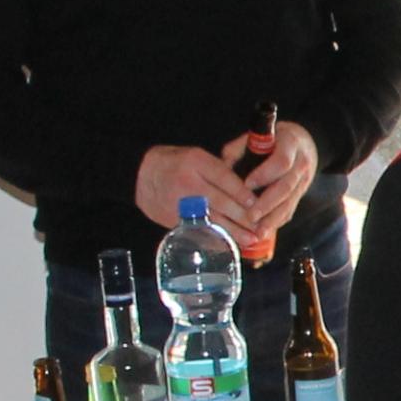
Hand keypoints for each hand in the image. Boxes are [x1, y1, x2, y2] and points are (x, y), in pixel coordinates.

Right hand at [133, 141, 258, 234]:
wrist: (140, 175)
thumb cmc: (174, 163)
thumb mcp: (196, 156)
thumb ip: (219, 170)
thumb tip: (247, 191)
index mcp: (196, 162)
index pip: (225, 178)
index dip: (243, 193)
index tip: (258, 204)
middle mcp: (188, 183)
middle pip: (222, 202)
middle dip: (244, 216)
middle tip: (261, 226)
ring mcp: (180, 203)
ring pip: (212, 219)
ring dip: (234, 231)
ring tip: (251, 239)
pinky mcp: (174, 219)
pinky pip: (198, 230)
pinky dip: (215, 238)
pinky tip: (229, 243)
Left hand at [229, 120, 317, 236]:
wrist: (305, 144)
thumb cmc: (276, 139)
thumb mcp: (260, 134)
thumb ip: (240, 146)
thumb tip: (224, 163)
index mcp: (291, 144)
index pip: (281, 162)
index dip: (265, 174)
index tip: (247, 184)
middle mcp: (301, 164)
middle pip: (286, 187)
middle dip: (267, 204)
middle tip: (250, 216)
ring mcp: (303, 182)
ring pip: (289, 203)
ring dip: (273, 219)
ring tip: (258, 232)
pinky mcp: (301, 195)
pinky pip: (290, 210)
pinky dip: (276, 222)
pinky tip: (264, 232)